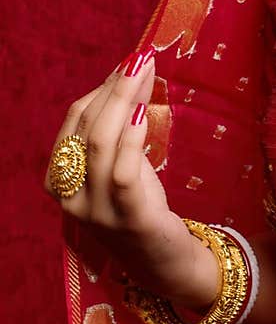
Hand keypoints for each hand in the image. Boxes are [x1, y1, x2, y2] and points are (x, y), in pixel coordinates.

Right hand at [44, 49, 208, 302]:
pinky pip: (122, 172)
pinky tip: (143, 112)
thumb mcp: (118, 170)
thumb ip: (113, 136)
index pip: (74, 123)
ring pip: (101, 143)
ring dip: (126, 100)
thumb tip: (127, 79)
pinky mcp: (128, 221)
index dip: (101, 88)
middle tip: (142, 58)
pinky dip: (130, 137)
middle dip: (115, 87)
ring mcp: (96, 212)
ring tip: (147, 72)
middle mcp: (70, 198)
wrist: (166, 265)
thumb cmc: (142, 210)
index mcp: (61, 182)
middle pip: (87, 127)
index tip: (129, 62)